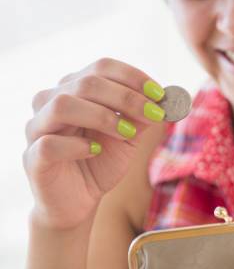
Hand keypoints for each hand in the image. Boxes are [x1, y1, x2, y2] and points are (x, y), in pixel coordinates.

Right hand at [23, 57, 166, 229]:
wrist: (80, 200)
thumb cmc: (101, 162)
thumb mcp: (128, 137)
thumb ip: (142, 118)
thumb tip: (165, 101)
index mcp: (75, 90)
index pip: (102, 68)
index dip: (133, 78)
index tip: (160, 94)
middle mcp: (51, 102)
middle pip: (86, 83)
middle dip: (127, 97)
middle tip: (154, 114)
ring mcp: (38, 128)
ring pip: (63, 105)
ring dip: (103, 116)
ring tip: (127, 132)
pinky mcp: (33, 157)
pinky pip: (50, 143)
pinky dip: (77, 145)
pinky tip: (96, 151)